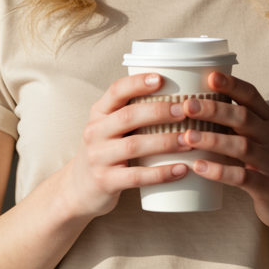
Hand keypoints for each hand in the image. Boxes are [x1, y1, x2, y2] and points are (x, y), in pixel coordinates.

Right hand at [63, 73, 191, 218]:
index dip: (137, 83)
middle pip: (128, 116)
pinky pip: (137, 176)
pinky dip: (162, 173)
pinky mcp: (106, 181)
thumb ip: (132, 113)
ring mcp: (98, 157)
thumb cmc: (106, 153)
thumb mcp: (109, 128)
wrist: (79, 190)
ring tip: (189, 140)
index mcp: (98, 113)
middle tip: (184, 112)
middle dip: (159, 111)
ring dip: (165, 142)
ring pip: (134, 145)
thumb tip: (177, 96)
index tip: (160, 78)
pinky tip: (181, 169)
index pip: (115, 91)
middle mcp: (95, 132)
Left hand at [178, 72, 268, 229]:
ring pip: (242, 146)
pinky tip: (199, 167)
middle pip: (244, 118)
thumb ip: (233, 122)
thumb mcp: (255, 137)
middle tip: (188, 106)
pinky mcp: (268, 186)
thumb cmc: (263, 163)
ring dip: (213, 140)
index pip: (251, 96)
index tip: (210, 76)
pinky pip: (243, 177)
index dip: (232, 85)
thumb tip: (193, 101)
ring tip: (187, 137)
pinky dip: (220, 171)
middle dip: (215, 110)